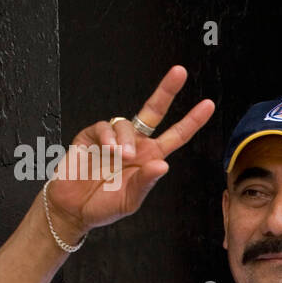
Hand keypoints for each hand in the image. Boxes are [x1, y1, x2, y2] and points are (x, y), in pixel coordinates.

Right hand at [45, 65, 214, 238]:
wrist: (73, 209)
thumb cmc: (104, 205)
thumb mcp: (131, 199)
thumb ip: (146, 182)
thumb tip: (163, 165)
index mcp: (150, 157)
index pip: (176, 136)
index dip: (192, 121)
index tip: (208, 105)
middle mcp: (134, 144)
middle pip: (153, 111)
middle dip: (166, 91)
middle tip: (179, 72)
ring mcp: (113, 138)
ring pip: (126, 123)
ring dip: (127, 138)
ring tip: (122, 156)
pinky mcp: (90, 137)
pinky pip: (103, 127)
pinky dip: (108, 136)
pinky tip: (108, 149)